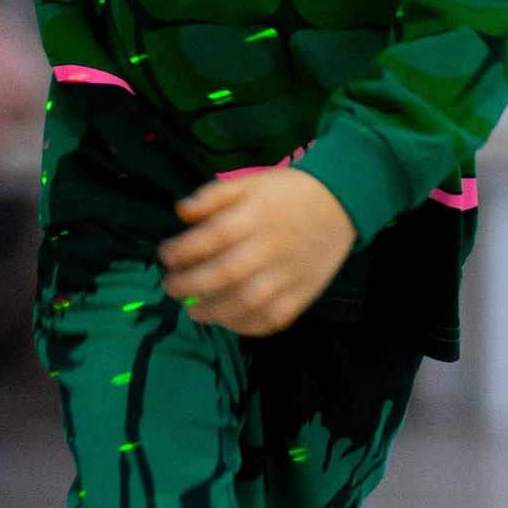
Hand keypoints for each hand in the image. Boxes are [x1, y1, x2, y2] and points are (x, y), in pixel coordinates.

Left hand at [159, 169, 357, 336]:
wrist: (342, 203)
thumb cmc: (289, 192)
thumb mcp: (252, 181)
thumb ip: (214, 195)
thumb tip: (181, 212)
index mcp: (256, 216)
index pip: (212, 237)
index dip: (182, 250)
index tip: (165, 255)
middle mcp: (270, 248)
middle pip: (224, 274)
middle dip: (189, 286)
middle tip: (171, 287)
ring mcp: (288, 275)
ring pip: (245, 303)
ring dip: (212, 312)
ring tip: (193, 311)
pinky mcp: (302, 294)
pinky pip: (271, 319)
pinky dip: (246, 326)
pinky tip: (229, 321)